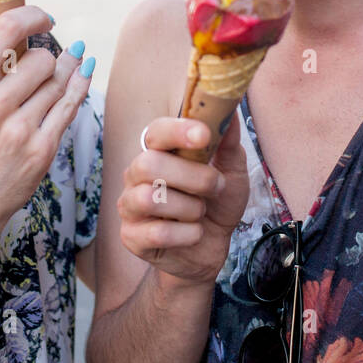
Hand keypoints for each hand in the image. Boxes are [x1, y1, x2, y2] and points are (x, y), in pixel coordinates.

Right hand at [0, 5, 92, 247]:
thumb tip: (15, 33)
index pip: (5, 31)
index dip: (31, 15)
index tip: (43, 17)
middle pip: (40, 59)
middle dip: (45, 58)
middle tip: (40, 66)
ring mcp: (19, 131)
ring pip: (58, 82)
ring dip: (62, 72)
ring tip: (64, 66)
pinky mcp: (41, 150)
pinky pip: (69, 106)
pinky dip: (79, 85)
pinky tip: (84, 71)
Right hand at [117, 115, 248, 286]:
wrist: (211, 248)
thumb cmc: (217, 203)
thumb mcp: (232, 172)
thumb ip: (228, 144)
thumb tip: (231, 113)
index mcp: (158, 151)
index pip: (156, 131)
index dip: (178, 131)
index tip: (204, 135)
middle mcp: (137, 174)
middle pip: (149, 163)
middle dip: (192, 177)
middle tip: (216, 186)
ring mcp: (130, 205)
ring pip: (150, 199)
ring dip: (190, 208)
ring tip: (200, 213)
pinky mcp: (131, 237)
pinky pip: (158, 233)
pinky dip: (187, 234)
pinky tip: (194, 233)